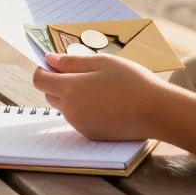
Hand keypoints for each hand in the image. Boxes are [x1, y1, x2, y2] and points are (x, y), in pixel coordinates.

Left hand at [33, 52, 170, 140]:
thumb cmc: (131, 81)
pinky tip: (106, 102)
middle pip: (50, 94)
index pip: (39, 80)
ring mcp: (80, 125)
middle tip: (82, 72)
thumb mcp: (102, 62)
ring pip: (64, 107)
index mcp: (70, 89)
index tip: (55, 63)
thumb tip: (49, 60)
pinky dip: (84, 109)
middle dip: (58, 82)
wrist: (156, 111)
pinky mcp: (91, 134)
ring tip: (98, 87)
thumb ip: (72, 62)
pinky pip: (78, 119)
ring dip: (71, 96)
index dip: (44, 70)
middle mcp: (70, 110)